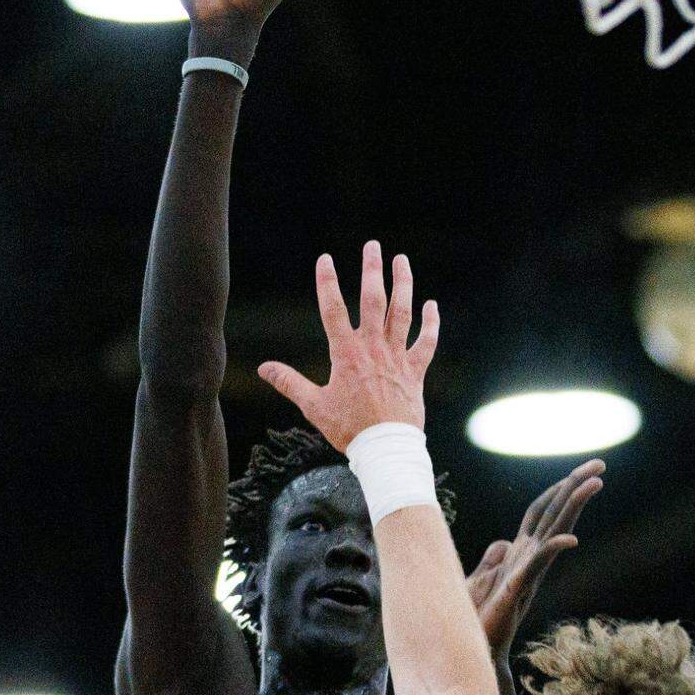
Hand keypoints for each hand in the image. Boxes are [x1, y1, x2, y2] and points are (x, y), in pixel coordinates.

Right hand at [258, 242, 437, 450]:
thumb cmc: (349, 429)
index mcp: (346, 354)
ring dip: (403, 284)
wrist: (386, 448)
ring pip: (402, 313)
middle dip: (372, 270)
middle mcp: (373, 349)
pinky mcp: (415, 371)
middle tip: (373, 246)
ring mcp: (397, 358)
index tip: (325, 259)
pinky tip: (431, 305)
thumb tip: (264, 368)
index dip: (328, 282)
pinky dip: (431, 324)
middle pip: (373, 300)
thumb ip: (290, 382)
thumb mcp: (313, 406)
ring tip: (401, 261)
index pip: (334, 310)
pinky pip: (426, 342)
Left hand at [468, 460, 604, 660]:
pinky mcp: (517, 589)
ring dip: (573, 506)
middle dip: (576, 486)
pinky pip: (538, 565)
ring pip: (554, 532)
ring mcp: (527, 573)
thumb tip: (503, 542)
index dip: (557, 489)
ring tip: (595, 483)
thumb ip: (492, 560)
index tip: (579, 471)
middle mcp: (529, 560)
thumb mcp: (480, 580)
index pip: (542, 512)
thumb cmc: (477, 621)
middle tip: (600, 464)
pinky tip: (570, 539)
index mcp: (520, 554)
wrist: (474, 654)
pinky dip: (553, 550)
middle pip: (555, 514)